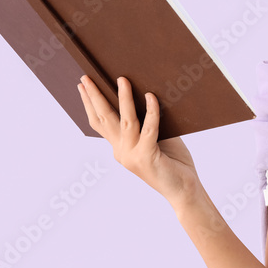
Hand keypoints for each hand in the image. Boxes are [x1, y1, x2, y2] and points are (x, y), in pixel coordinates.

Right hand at [77, 75, 199, 206]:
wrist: (184, 190)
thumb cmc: (173, 162)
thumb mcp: (155, 139)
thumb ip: (146, 123)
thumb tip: (146, 93)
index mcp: (120, 148)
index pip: (99, 124)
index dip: (89, 104)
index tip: (82, 86)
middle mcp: (121, 152)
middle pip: (105, 119)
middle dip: (94, 96)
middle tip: (86, 77)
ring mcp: (132, 155)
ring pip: (125, 121)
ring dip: (123, 98)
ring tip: (122, 79)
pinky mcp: (147, 157)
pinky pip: (149, 128)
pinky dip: (151, 111)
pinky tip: (151, 96)